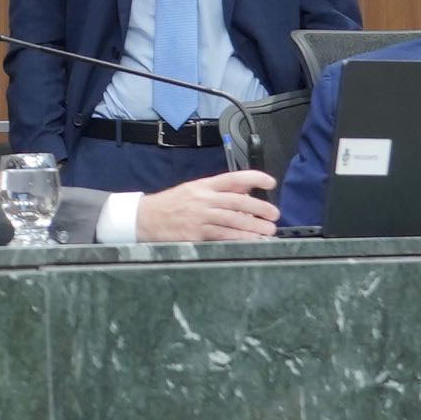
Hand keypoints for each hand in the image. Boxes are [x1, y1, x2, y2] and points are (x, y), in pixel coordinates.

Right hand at [139, 169, 278, 242]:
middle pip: (237, 201)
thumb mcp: (193, 190)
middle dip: (259, 207)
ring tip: (269, 230)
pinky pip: (221, 236)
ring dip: (254, 226)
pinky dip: (239, 239)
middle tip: (275, 214)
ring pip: (232, 220)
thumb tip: (245, 191)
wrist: (145, 218)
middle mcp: (203, 199)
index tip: (270, 182)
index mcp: (204, 185)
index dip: (253, 178)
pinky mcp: (195, 234)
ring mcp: (199, 217)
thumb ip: (218, 191)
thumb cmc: (172, 204)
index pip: (233, 178)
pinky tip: (251, 241)